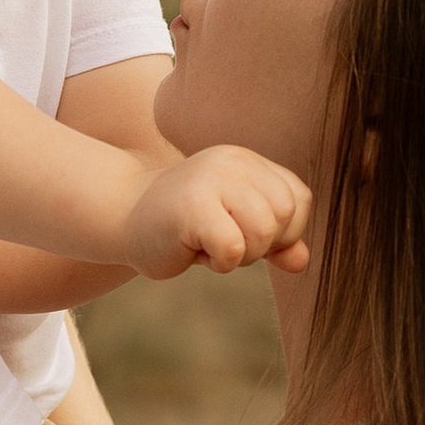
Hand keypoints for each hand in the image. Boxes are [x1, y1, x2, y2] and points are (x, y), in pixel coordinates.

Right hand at [120, 145, 313, 280]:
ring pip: (264, 232)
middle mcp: (234, 162)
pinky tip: (193, 249)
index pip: (298, 200)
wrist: (122, 217)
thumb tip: (302, 261)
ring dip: (239, 255)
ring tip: (208, 244)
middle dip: (260, 246)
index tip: (244, 234)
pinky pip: (233, 248)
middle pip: (284, 217)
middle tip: (223, 241)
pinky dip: (219, 263)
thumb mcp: (236, 229)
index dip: (283, 232)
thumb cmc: (182, 226)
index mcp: (248, 162)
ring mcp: (212, 180)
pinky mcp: (193, 206)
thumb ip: (275, 242)